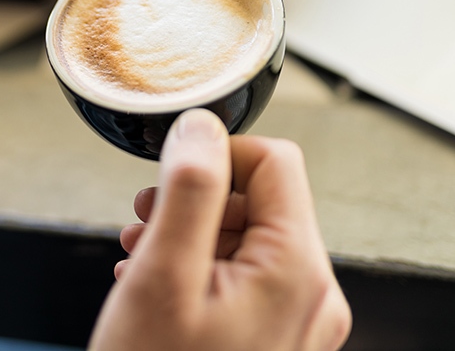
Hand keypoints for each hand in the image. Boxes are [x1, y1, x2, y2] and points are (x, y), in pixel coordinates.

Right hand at [89, 109, 350, 350]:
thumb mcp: (163, 276)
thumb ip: (188, 191)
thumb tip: (202, 126)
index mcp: (296, 271)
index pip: (277, 162)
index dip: (218, 154)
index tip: (169, 175)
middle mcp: (312, 298)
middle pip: (262, 201)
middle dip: (197, 199)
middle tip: (144, 219)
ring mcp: (297, 325)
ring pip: (249, 240)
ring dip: (191, 234)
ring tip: (141, 254)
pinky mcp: (275, 343)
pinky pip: (245, 281)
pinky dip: (200, 269)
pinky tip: (156, 286)